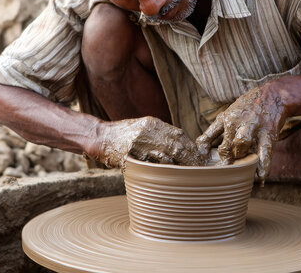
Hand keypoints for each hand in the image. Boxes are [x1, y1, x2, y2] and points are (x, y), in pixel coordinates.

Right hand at [91, 116, 207, 167]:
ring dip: (179, 167)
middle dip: (190, 159)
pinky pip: (149, 166)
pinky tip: (169, 177)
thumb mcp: (144, 128)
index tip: (201, 157)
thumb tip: (184, 146)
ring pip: (166, 157)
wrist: (99, 136)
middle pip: (176, 145)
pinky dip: (161, 171)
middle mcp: (147, 131)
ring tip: (189, 175)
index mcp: (153, 123)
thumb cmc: (124, 135)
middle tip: (199, 169)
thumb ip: (161, 135)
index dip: (192, 147)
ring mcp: (138, 143)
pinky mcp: (130, 156)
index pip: (179, 135)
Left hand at [195, 83, 287, 182]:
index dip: (205, 149)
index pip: (212, 135)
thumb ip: (213, 131)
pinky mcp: (270, 134)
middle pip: (227, 141)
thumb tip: (201, 150)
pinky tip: (260, 178)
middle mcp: (240, 120)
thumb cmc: (246, 108)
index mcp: (227, 117)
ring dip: (240, 157)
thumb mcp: (227, 114)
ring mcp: (255, 126)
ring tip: (242, 168)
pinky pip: (265, 152)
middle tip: (228, 166)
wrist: (273, 95)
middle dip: (227, 156)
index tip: (204, 160)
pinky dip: (263, 166)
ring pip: (242, 142)